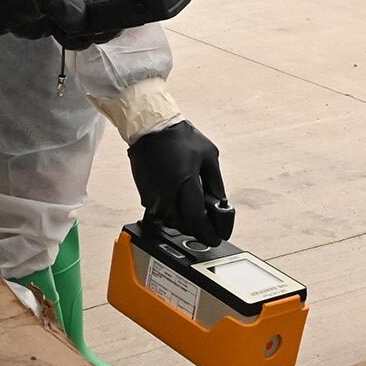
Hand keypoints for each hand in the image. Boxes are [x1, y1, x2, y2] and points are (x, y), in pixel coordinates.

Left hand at [0, 0, 143, 48]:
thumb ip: (62, 5)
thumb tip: (79, 21)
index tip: (142, 9)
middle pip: (120, 11)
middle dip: (108, 24)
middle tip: (93, 27)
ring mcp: (83, 8)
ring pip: (103, 29)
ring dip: (87, 35)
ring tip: (66, 29)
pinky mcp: (72, 23)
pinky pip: (85, 38)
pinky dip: (73, 41)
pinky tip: (57, 34)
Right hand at [127, 121, 233, 244]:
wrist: (151, 129)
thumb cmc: (179, 138)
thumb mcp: (209, 156)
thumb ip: (216, 183)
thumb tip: (221, 204)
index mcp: (185, 182)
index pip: (197, 219)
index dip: (208, 233)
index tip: (215, 237)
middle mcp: (167, 193)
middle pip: (183, 225)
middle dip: (197, 228)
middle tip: (208, 225)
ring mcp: (153, 196)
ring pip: (170, 221)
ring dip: (184, 222)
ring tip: (194, 213)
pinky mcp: (145, 195)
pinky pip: (160, 212)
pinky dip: (172, 212)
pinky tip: (180, 203)